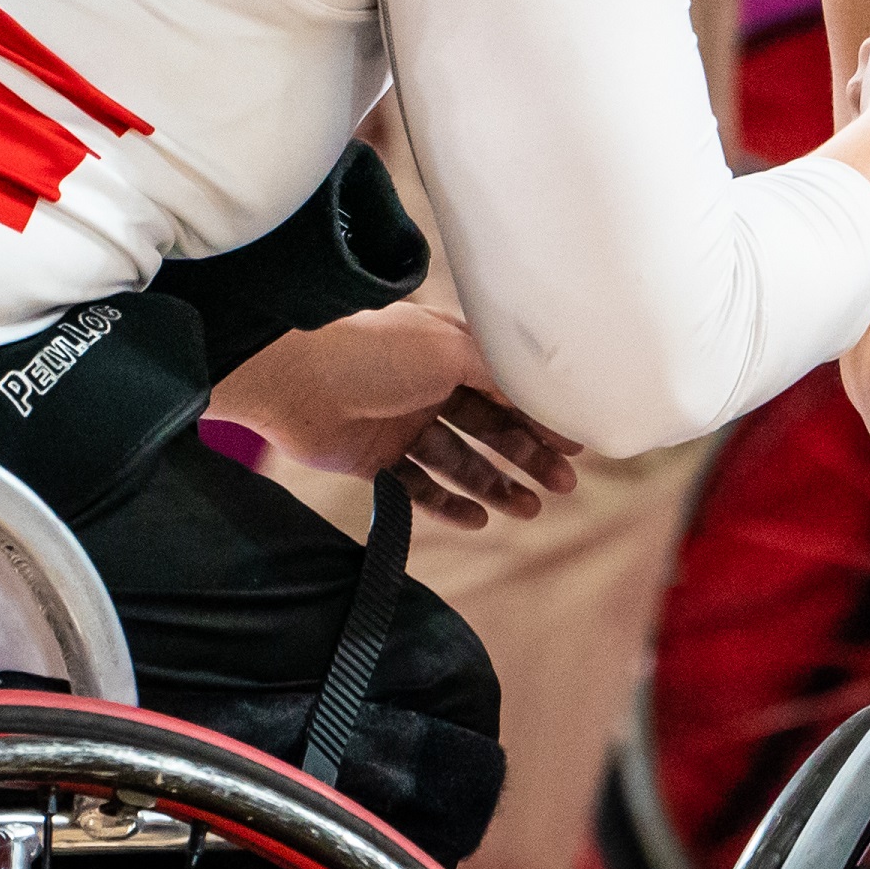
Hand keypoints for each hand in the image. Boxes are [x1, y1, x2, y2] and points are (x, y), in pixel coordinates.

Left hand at [210, 303, 581, 529]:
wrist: (294, 376)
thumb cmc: (374, 351)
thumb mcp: (450, 348)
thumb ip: (498, 371)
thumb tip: (540, 389)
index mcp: (452, 352)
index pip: (509, 389)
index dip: (543, 416)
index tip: (576, 445)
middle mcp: (430, 387)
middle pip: (491, 429)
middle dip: (528, 457)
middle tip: (562, 486)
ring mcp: (402, 425)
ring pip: (460, 462)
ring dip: (496, 486)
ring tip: (527, 511)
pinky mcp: (373, 461)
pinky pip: (418, 488)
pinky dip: (447, 505)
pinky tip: (477, 519)